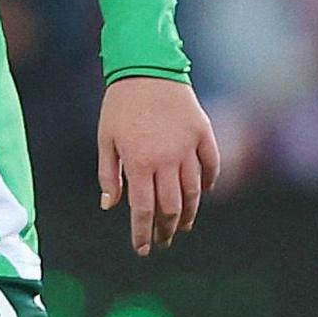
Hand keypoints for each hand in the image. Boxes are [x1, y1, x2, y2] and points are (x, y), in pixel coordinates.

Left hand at [97, 75, 219, 255]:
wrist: (146, 67)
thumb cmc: (120, 105)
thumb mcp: (106, 139)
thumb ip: (108, 175)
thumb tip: (110, 206)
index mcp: (139, 163)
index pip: (144, 210)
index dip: (143, 234)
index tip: (143, 249)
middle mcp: (167, 159)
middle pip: (172, 207)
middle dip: (167, 230)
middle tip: (163, 241)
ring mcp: (188, 147)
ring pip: (193, 191)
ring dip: (189, 213)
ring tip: (183, 225)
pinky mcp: (203, 133)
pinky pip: (211, 164)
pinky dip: (208, 181)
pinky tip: (203, 193)